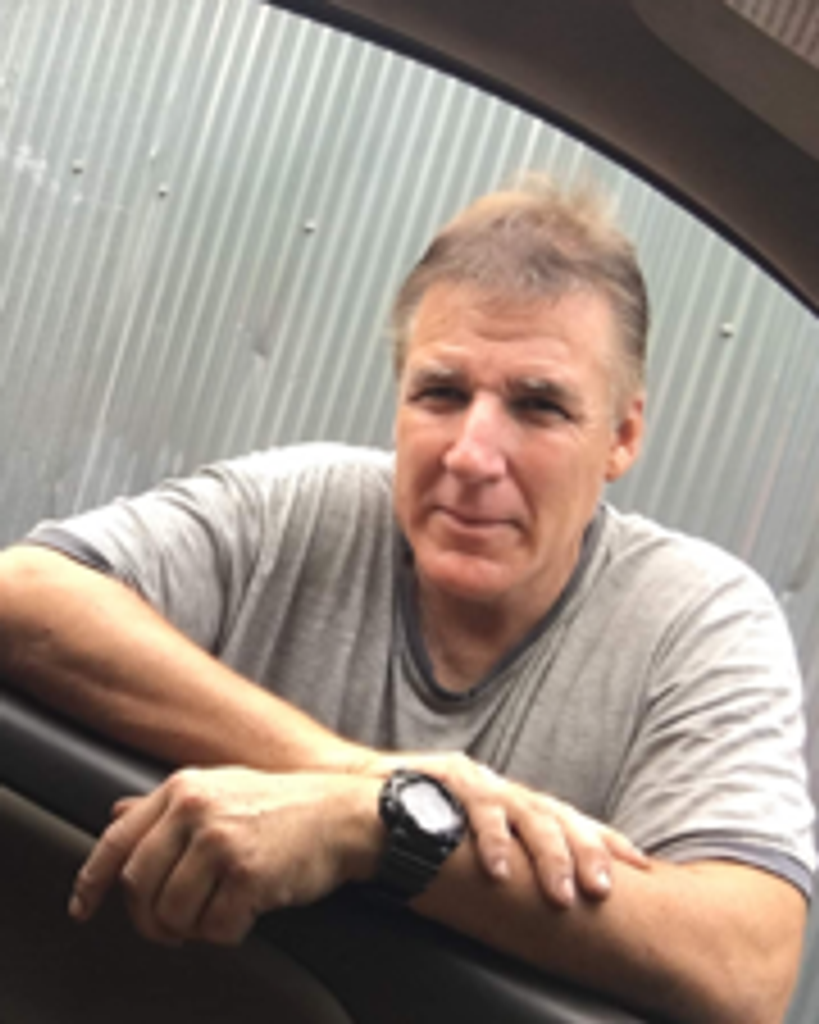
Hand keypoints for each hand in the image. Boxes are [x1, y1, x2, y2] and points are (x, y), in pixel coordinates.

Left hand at [69, 767, 382, 945]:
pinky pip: (214, 928)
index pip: (117, 841)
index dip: (92, 882)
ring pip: (173, 914)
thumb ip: (166, 805)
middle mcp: (195, 809)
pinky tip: (246, 912)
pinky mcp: (248, 873)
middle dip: (150, 919)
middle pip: (139, 886)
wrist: (343, 816)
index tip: (83, 909)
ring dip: (191, 929)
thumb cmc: (283, 807)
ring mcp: (221, 840)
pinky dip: (227, 932)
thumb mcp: (221, 788)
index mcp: (183, 788)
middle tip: (171, 928)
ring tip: (216, 914)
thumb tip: (116, 814)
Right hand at [362, 751, 646, 906]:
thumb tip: (536, 900)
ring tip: (562, 895)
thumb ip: (502, 856)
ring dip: (549, 854)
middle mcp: (501, 787)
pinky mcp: (445, 776)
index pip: (568, 818)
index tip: (642, 866)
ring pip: (527, 811)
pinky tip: (500, 870)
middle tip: (605, 890)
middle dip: (588, 851)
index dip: (605, 839)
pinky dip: (491, 839)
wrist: (357, 794)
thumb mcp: (467, 842)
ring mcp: (475, 779)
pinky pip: (475, 807)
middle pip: (558, 815)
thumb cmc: (414, 822)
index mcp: (512, 802)